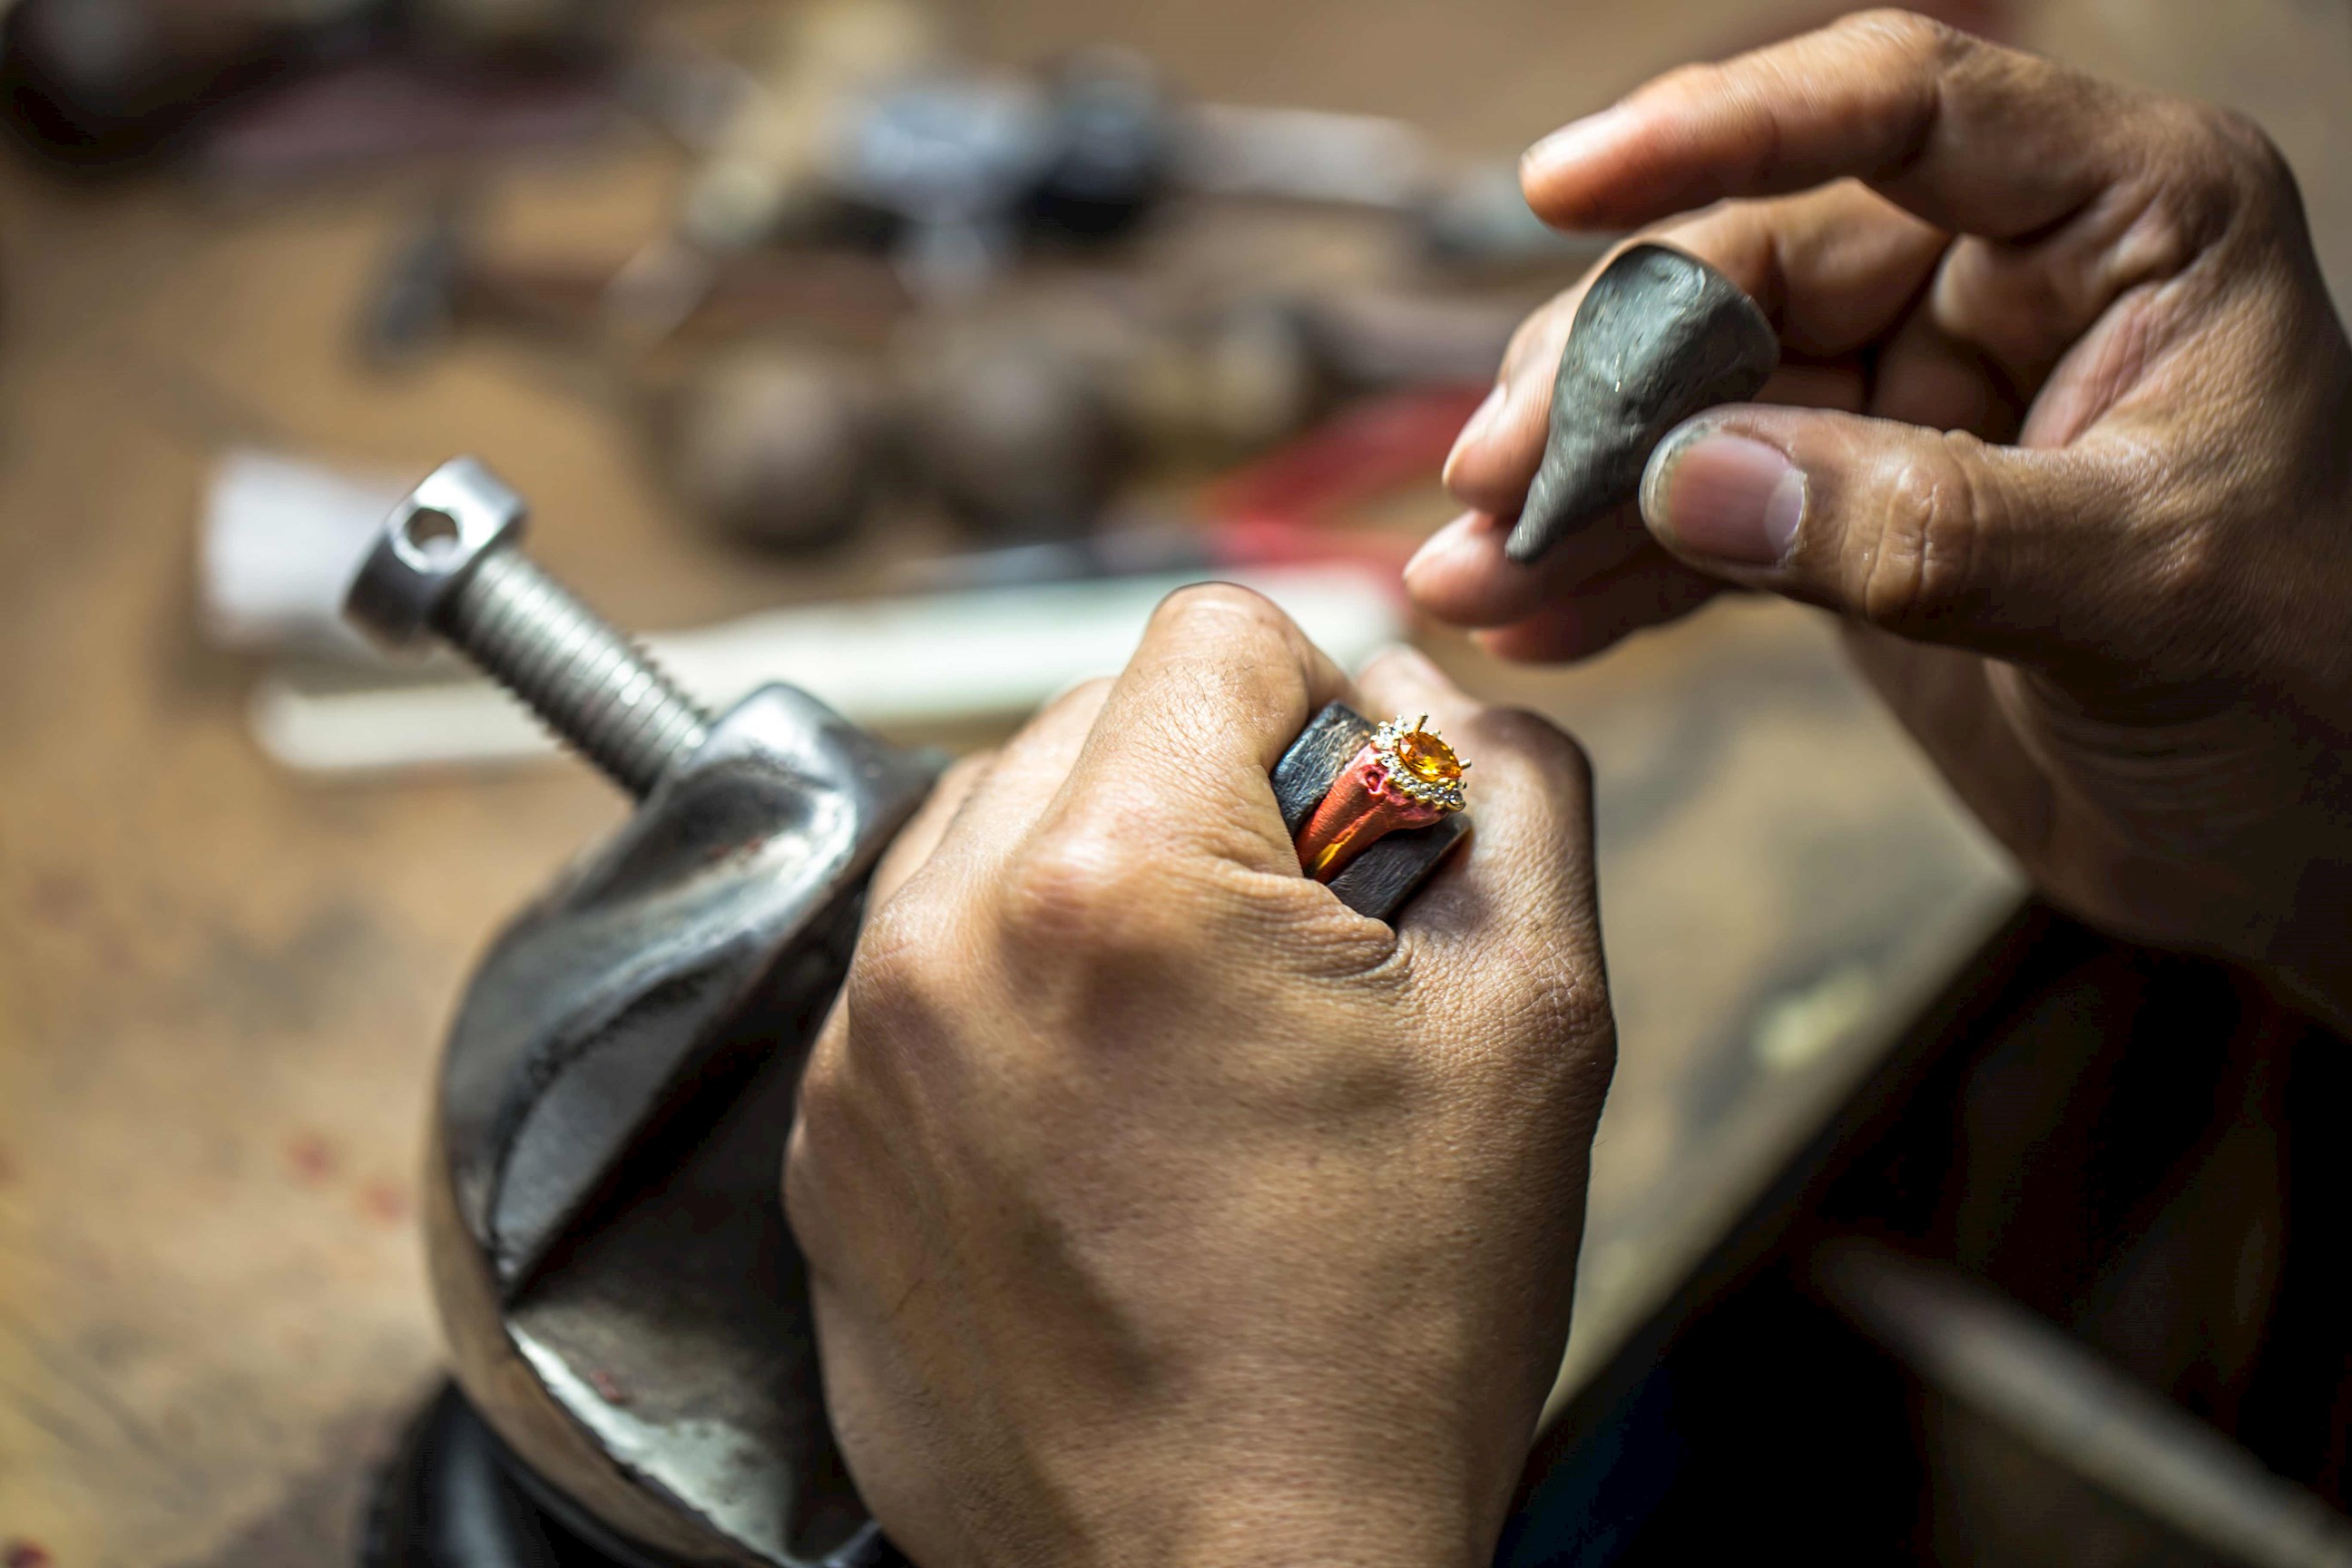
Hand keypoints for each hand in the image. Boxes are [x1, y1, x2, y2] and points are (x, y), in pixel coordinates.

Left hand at [785, 587, 1613, 1567]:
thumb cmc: (1383, 1340)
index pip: (1212, 632)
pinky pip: (923, 963)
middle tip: (1291, 960)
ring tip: (1196, 1046)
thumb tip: (1422, 686)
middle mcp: (949, 937)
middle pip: (1093, 714)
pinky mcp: (828, 1138)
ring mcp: (865, 1045)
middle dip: (1209, 795)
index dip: (1321, 709)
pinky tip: (1109, 1116)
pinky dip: (1016, 988)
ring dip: (1101, 881)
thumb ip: (1510, 785)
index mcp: (1119, 881)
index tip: (1354, 829)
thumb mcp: (1535, 1023)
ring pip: (993, 827)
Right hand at [1412, 11, 2351, 1022]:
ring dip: (1581, 491)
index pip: (1900, 110)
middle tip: (1495, 481)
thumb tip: (1690, 477)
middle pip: (1755, 271)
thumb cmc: (2312, 696)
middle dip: (1610, 381)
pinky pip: (1709, 516)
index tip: (1565, 185)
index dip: (1724, 130)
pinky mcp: (1856, 513)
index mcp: (2127, 222)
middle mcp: (2009, 281)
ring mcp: (1921, 399)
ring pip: (1703, 400)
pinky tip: (1534, 620)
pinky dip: (1618, 571)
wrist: (2308, 852)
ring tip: (1473, 575)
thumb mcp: (2142, 594)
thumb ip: (1924, 530)